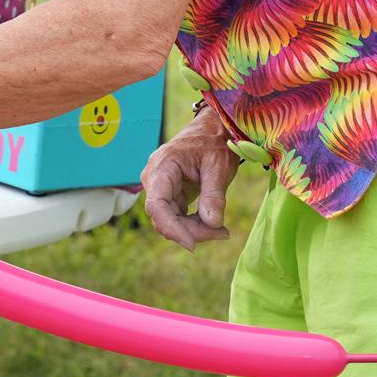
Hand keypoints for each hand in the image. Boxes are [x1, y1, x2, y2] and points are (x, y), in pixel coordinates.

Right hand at [140, 105, 240, 251]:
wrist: (212, 131)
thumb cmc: (214, 142)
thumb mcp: (219, 166)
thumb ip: (214, 195)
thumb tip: (212, 223)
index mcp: (163, 166)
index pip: (157, 204)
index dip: (171, 227)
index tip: (193, 244)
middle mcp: (154, 177)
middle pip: (163, 216)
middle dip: (190, 230)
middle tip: (222, 233)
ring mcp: (159, 187)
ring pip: (169, 220)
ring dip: (193, 230)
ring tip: (221, 230)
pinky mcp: (169, 194)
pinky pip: (176, 216)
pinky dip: (193, 225)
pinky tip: (213, 225)